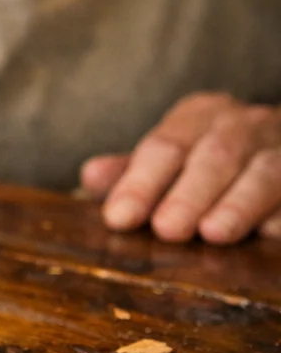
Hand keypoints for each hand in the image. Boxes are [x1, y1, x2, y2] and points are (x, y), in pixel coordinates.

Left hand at [81, 94, 280, 244]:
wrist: (280, 143)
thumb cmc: (212, 157)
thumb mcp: (171, 155)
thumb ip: (133, 171)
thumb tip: (90, 177)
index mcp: (200, 116)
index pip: (164, 146)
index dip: (140, 182)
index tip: (118, 217)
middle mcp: (244, 125)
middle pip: (215, 155)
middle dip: (190, 194)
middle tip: (167, 229)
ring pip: (266, 172)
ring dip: (239, 204)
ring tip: (214, 233)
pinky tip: (268, 236)